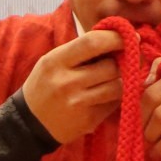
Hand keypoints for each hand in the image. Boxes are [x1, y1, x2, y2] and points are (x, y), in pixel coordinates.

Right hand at [20, 28, 123, 146]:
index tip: (130, 36)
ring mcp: (79, 103)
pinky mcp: (89, 120)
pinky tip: (108, 94)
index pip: (92, 42)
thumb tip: (117, 38)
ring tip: (116, 77)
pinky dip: (116, 97)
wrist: (30, 124)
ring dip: (123, 80)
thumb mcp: (53, 61)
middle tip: (128, 58)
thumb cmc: (44, 86)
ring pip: (118, 87)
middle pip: (110, 66)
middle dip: (123, 61)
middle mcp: (67, 82)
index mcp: (56, 61)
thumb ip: (80, 50)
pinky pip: (114, 104)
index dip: (115, 38)